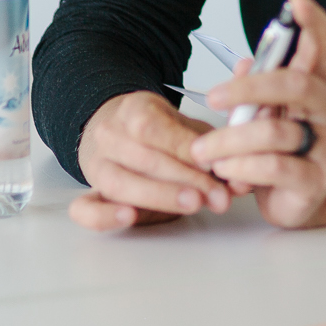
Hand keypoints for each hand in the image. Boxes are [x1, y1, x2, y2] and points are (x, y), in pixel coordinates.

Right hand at [71, 89, 231, 230]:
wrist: (115, 127)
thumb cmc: (157, 131)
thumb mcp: (185, 126)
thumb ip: (212, 146)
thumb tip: (241, 171)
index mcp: (134, 109)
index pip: (156, 130)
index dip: (187, 151)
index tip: (217, 166)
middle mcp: (110, 136)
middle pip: (144, 159)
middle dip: (187, 179)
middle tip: (218, 195)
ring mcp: (97, 165)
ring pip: (119, 183)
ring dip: (160, 196)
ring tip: (193, 204)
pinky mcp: (90, 193)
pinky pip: (84, 208)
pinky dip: (104, 216)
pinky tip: (129, 217)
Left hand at [188, 0, 325, 228]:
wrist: (302, 199)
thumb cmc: (281, 149)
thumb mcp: (266, 112)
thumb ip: (257, 86)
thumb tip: (245, 64)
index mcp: (319, 85)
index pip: (324, 45)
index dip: (312, 22)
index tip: (294, 2)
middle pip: (298, 84)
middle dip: (251, 88)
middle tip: (214, 97)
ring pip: (276, 132)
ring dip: (231, 140)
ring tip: (204, 152)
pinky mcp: (317, 181)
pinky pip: (275, 167)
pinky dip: (243, 168)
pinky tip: (226, 171)